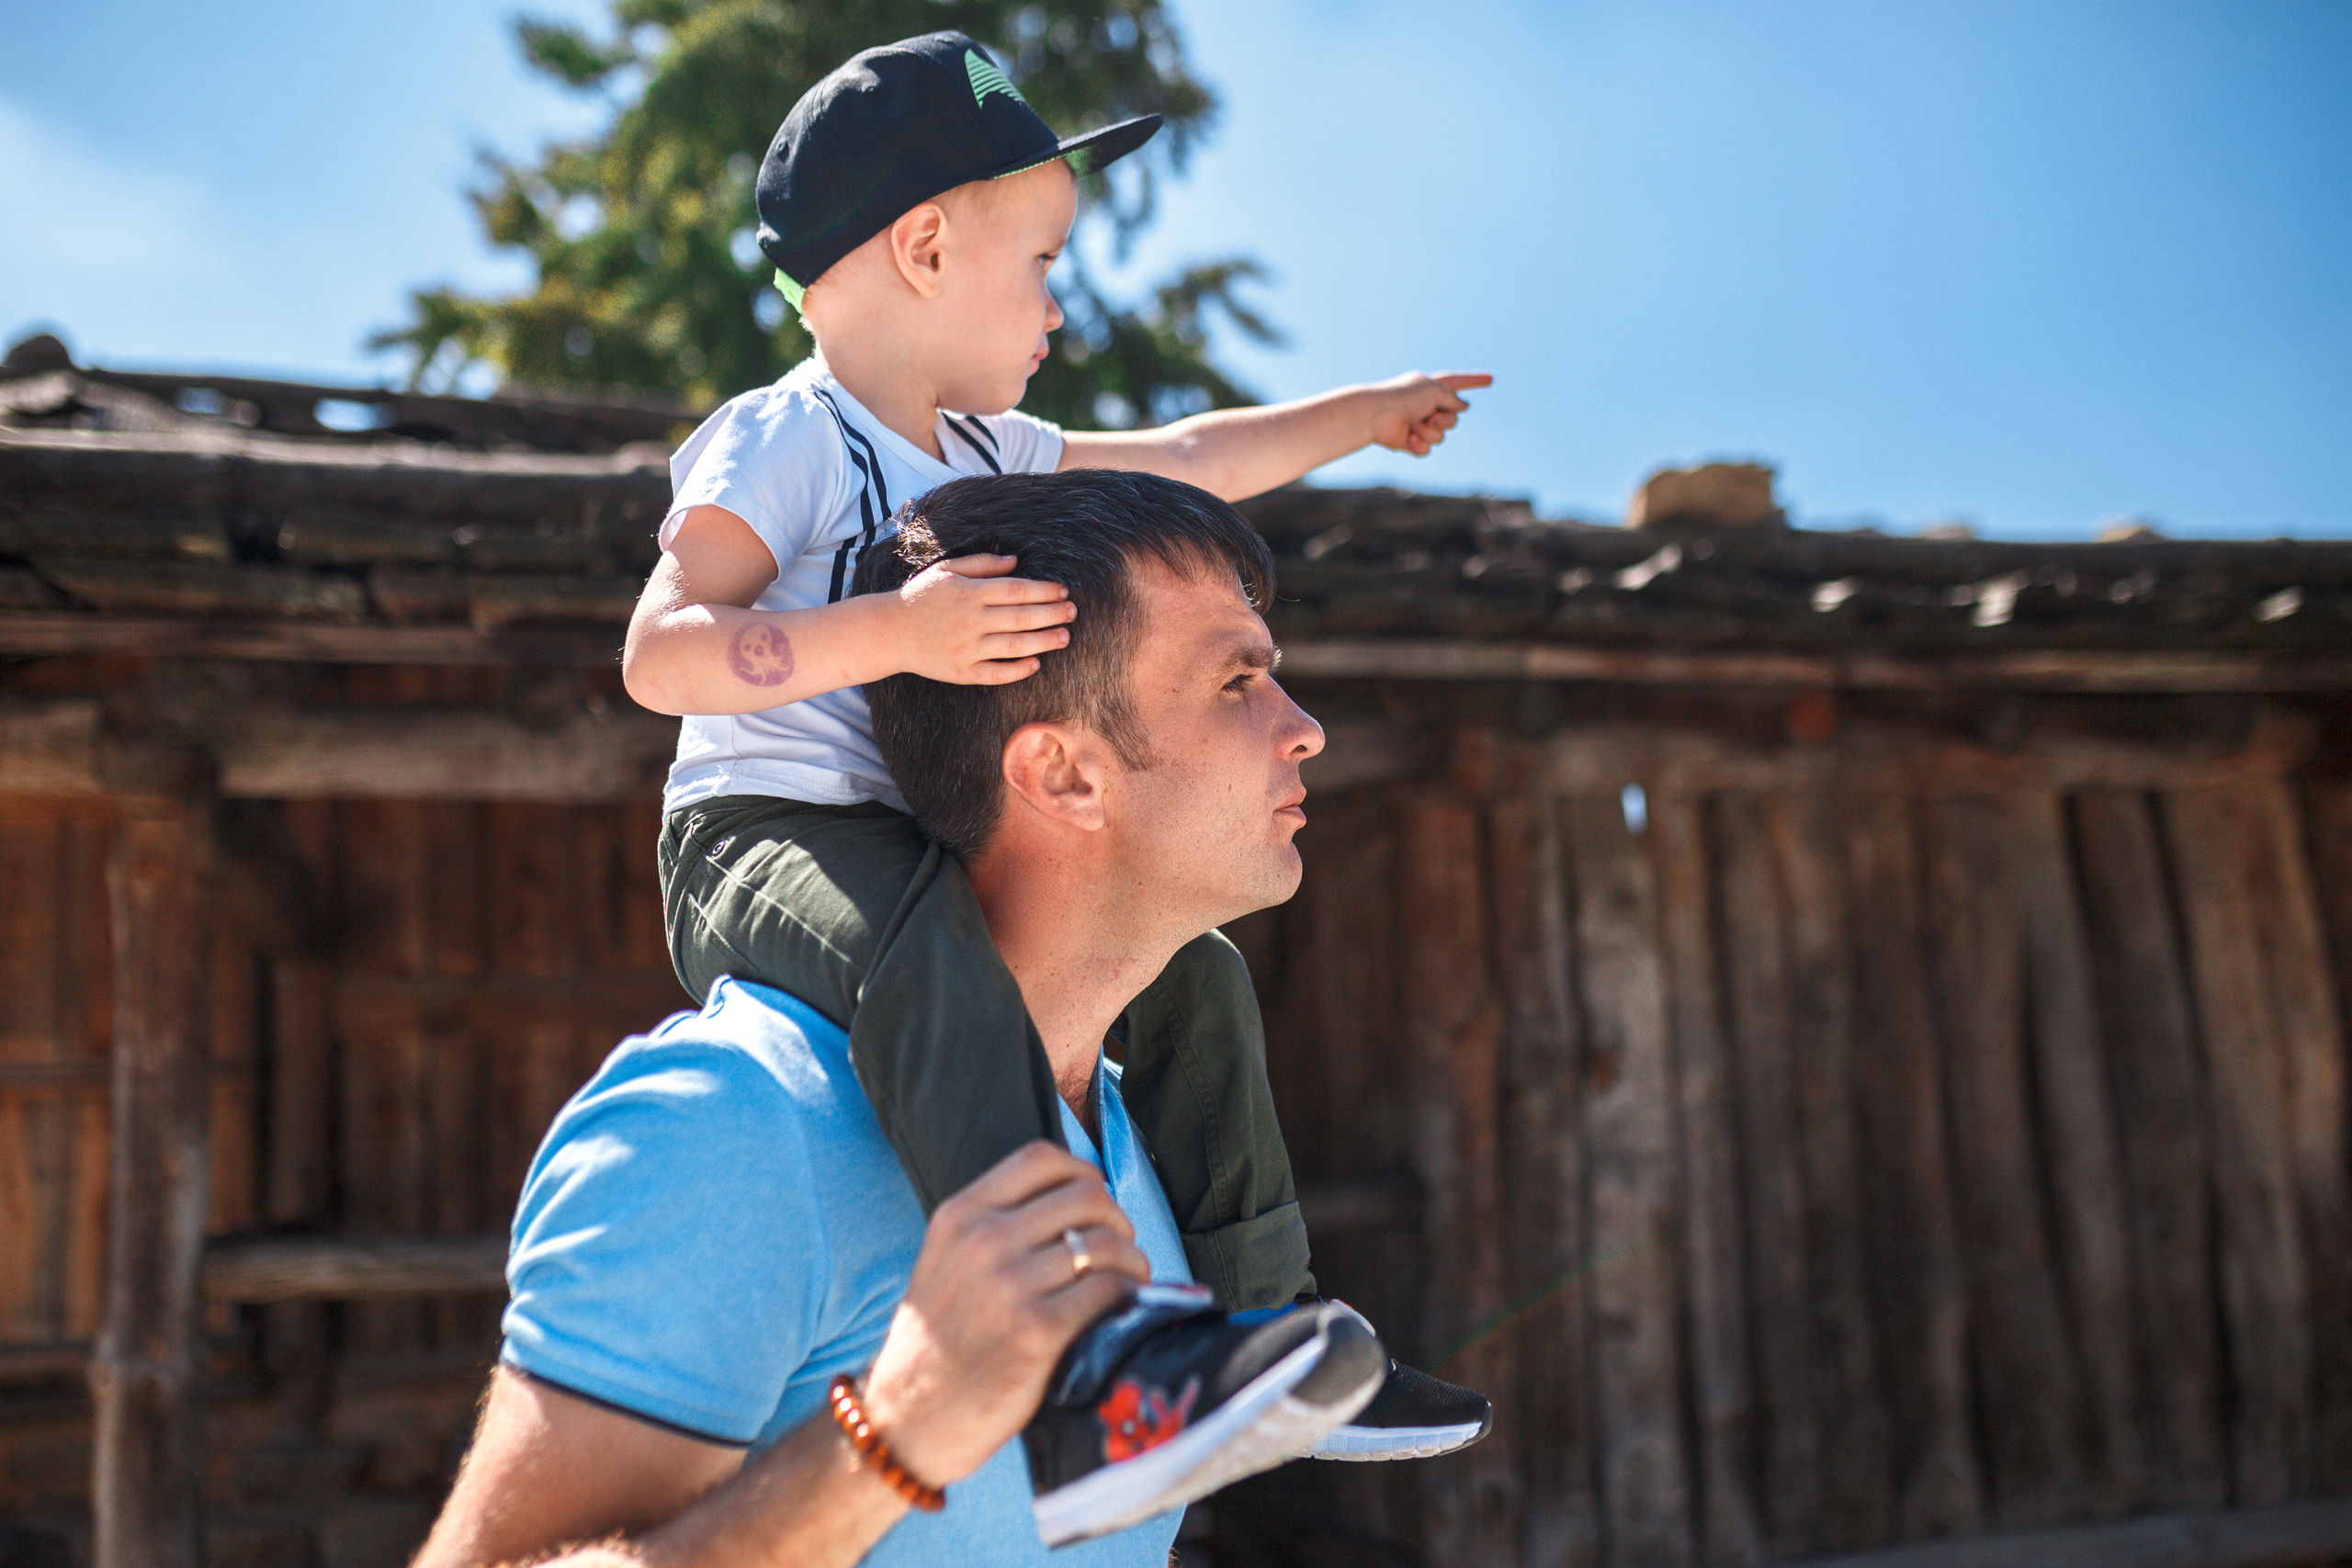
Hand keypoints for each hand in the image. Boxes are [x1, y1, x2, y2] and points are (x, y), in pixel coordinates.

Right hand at [858, 1143, 1149, 1487]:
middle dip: (1115, 1220)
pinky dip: (1126, 1296)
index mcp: (959, 1216)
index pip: (1041, 1159)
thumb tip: (1074, 1199)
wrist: (908, 1418)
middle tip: (1118, 1247)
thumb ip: (995, 1224)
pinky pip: (1108, 1291)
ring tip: (1126, 1281)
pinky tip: (1119, 1310)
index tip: (1095, 1200)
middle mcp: (983, 1242)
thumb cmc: (938, 1341)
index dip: (1083, 1171)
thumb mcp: (946, 1260)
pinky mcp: (1038, 1333)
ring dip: (1130, 1261)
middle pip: (1086, 1196)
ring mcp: (1010, 1287)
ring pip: (1105, 1245)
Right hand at [888, 553, 1075, 684]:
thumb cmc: (920, 597)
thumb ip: (982, 564)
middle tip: (1072, 612)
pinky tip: (1035, 664)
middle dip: (1051, 614)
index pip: (1016, 590)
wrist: (888, 632)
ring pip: (1014, 646)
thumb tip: (1016, 562)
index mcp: (968, 592)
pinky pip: (996, 673)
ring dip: (1043, 641)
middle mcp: (969, 620)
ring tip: (1064, 637)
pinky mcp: (961, 672)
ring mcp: (966, 648)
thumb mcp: (947, 570)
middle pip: (1021, 617)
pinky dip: (1017, 670)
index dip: (1043, 591)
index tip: (1063, 591)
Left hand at [1367, 371, 1492, 456]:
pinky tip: (1408, 437)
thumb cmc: (1404, 397)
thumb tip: (1463, 406)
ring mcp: (1420, 424)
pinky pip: (1428, 449)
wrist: (1377, 415)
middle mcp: (1427, 405)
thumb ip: (1452, 398)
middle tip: (1431, 416)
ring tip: (1414, 425)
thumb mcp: (1435, 390)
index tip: (1491, 378)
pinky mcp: (1411, 442)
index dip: (1474, 380)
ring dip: (1431, 431)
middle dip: (1446, 420)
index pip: (1458, 382)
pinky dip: (1420, 444)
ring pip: (1441, 436)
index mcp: (1432, 387)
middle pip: (1453, 419)